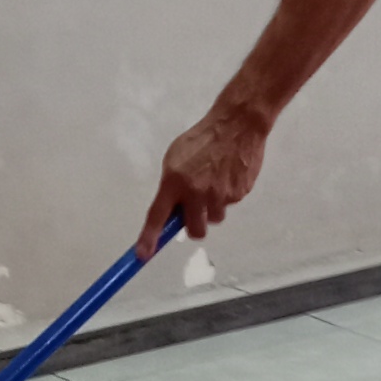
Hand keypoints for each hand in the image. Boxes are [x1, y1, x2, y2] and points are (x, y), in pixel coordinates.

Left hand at [139, 104, 267, 257]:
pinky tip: (228, 174)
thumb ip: (172, 186)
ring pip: (214, 219)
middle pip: (194, 230)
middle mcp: (196, 191)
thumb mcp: (177, 157)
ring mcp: (219, 195)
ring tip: (216, 181)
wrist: (237, 125)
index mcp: (175, 180)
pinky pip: (229, 205)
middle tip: (197, 208)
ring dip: (213, 207)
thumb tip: (170, 212)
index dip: (149, 238)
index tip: (142, 256)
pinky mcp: (238, 194)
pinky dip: (228, 194)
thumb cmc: (203, 139)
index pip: (158, 216)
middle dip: (194, 224)